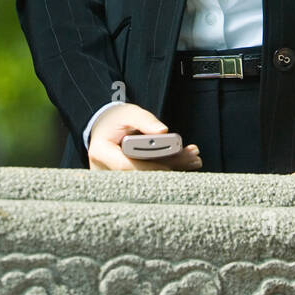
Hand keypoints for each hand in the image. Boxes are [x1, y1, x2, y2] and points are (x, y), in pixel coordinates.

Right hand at [87, 103, 202, 171]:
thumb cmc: (116, 120)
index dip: (149, 166)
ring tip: (193, 157)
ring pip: (148, 178)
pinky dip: (168, 168)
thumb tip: (163, 131)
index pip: (125, 165)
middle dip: (169, 166)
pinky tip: (186, 161)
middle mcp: (106, 171)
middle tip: (192, 157)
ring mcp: (116, 180)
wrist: (106, 128)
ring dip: (172, 168)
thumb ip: (145, 120)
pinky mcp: (129, 181)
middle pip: (141, 175)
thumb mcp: (129, 113)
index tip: (170, 163)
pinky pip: (149, 177)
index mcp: (101, 152)